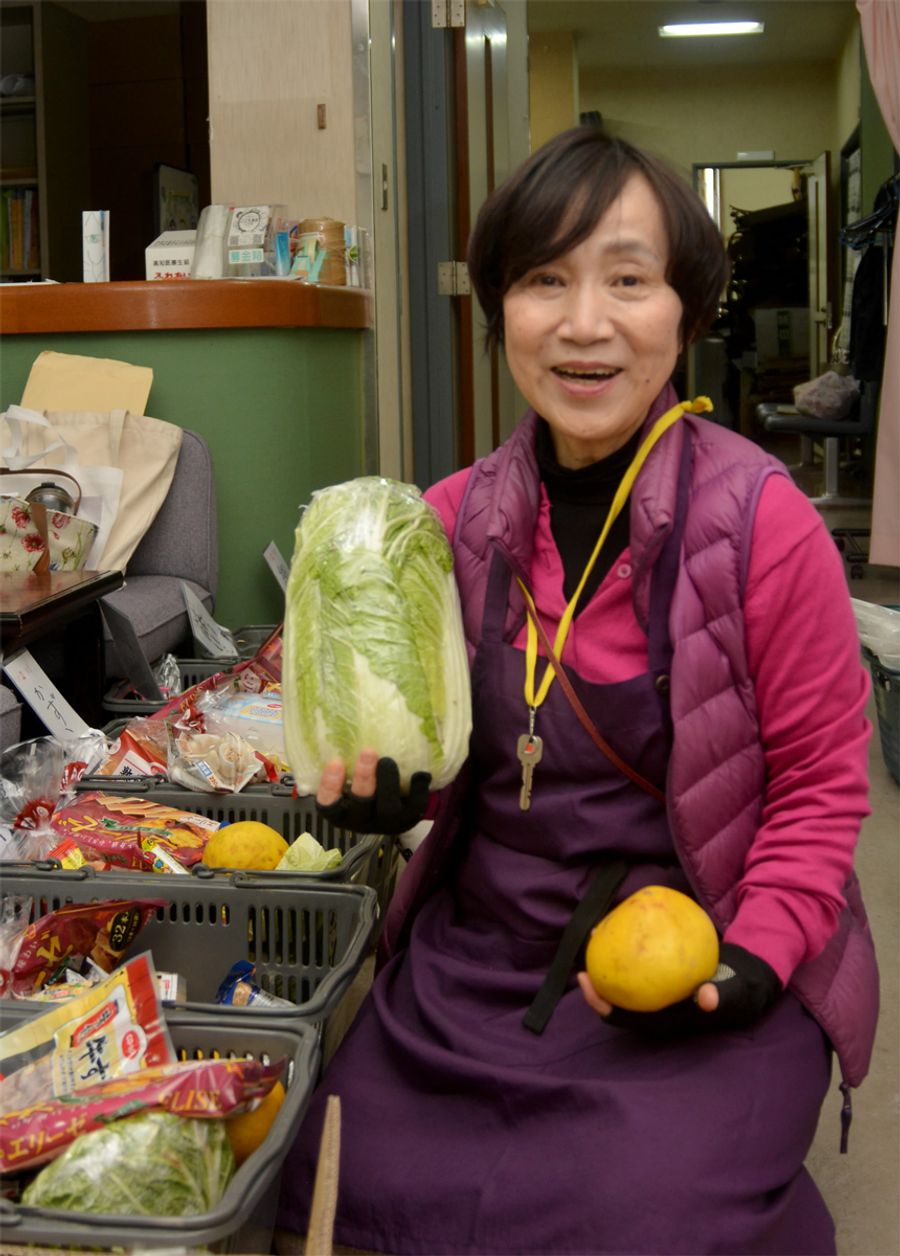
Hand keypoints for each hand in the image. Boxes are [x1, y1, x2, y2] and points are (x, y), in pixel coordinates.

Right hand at [316, 749, 430, 834]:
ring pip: (387, 808)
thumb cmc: (363, 784)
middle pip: (360, 805)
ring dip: (388, 782)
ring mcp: (386, 822)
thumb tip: (342, 716)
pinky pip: (415, 808)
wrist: (393, 809)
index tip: (335, 761)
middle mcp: (362, 820)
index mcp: (341, 811)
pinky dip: (419, 790)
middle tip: (368, 751)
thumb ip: (345, 758)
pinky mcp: (408, 819)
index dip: (330, 786)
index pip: (328, 804)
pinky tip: (421, 774)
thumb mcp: (348, 777)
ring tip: (389, 760)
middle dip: (364, 778)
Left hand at [576, 942, 780, 1037]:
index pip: (627, 1018)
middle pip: (618, 1003)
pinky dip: (629, 952)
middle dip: (597, 986)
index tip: (586, 982)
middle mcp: (658, 1011)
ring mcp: (660, 996)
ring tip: (597, 939)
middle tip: (583, 962)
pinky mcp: (664, 981)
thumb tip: (707, 999)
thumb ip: (721, 996)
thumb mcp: (734, 994)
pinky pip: (641, 967)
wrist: (749, 983)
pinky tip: (624, 929)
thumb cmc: (739, 992)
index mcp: (667, 1021)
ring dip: (610, 968)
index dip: (603, 1006)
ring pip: (627, 985)